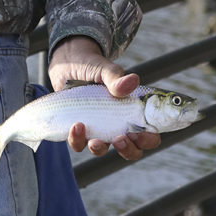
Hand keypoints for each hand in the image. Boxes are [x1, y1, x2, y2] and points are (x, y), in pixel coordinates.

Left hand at [48, 36, 160, 161]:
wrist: (66, 65)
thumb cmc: (92, 66)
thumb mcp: (104, 69)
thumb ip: (116, 77)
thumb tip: (132, 81)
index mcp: (131, 112)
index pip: (148, 134)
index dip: (148, 139)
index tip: (138, 135)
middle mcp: (116, 125)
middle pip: (130, 150)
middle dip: (127, 150)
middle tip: (119, 140)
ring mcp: (96, 129)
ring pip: (102, 150)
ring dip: (99, 148)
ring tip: (94, 141)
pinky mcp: (78, 130)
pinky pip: (78, 143)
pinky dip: (77, 139)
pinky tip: (76, 126)